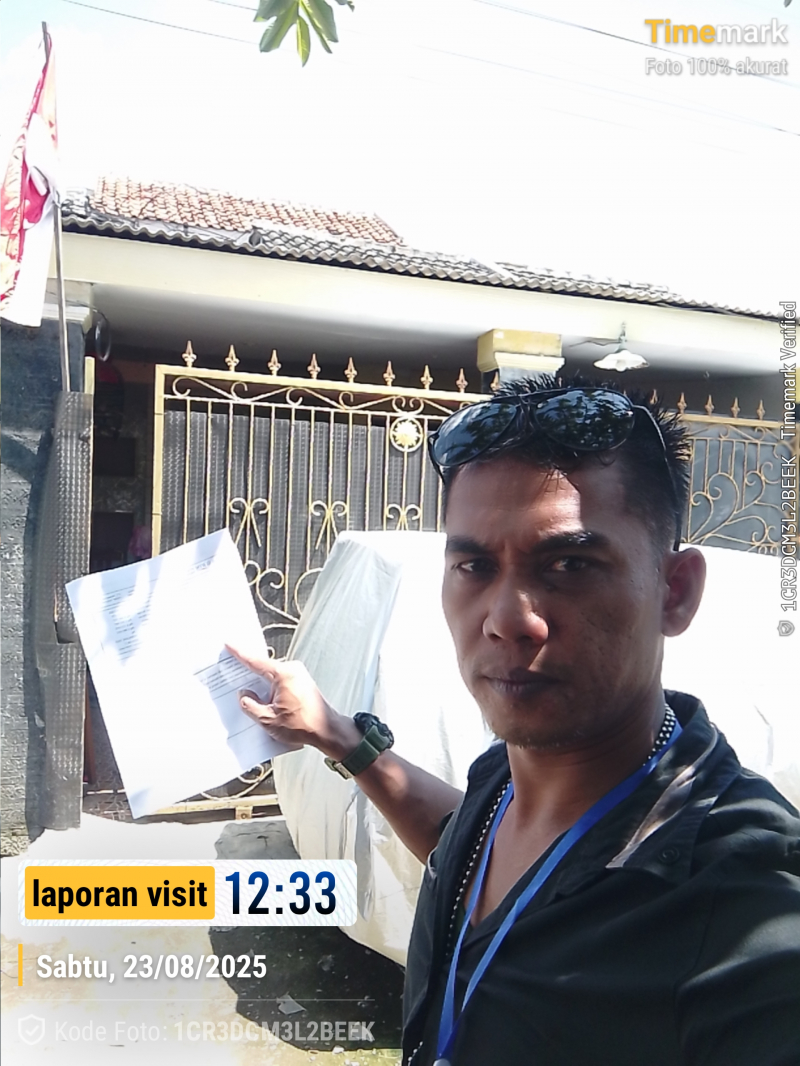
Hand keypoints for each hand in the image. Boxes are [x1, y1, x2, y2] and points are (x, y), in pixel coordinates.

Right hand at [225, 645, 360, 758]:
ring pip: (271, 676)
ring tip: (247, 692)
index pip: (256, 662)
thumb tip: (243, 695)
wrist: (327, 731)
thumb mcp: (267, 720)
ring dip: (260, 683)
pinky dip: (270, 688)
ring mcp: (299, 674)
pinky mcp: (302, 682)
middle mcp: (292, 669)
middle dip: (248, 671)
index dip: (240, 654)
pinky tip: (263, 698)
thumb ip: (250, 705)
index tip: (229, 644)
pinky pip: (280, 681)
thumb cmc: (302, 725)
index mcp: (283, 674)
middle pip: (263, 667)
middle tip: (232, 671)